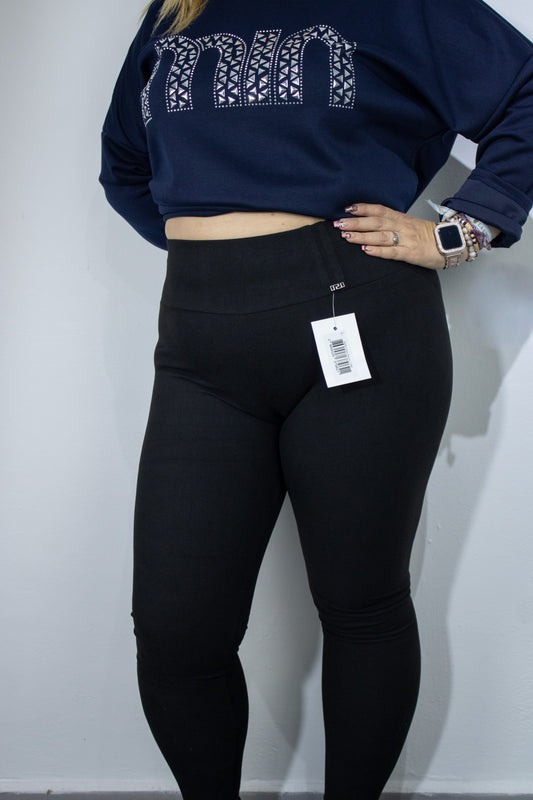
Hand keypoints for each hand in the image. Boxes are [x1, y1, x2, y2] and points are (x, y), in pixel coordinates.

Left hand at [333, 202, 465, 269]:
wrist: (452, 243)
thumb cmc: (429, 235)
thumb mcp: (410, 224)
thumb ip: (393, 223)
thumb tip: (373, 223)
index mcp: (401, 218)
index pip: (379, 210)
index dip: (363, 208)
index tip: (347, 208)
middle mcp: (402, 226)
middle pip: (376, 222)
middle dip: (356, 222)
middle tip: (339, 223)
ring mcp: (406, 240)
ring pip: (381, 236)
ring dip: (362, 236)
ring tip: (346, 236)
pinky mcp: (410, 253)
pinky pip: (392, 252)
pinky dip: (378, 251)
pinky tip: (366, 250)